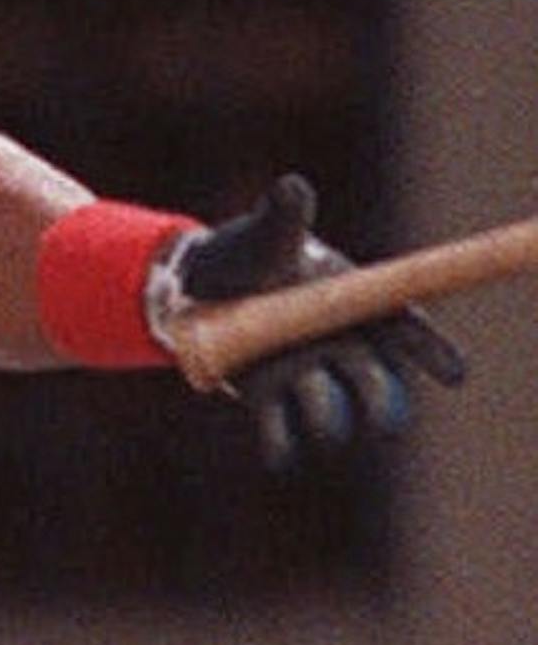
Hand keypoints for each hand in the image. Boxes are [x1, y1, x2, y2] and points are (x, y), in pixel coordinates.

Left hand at [164, 173, 466, 469]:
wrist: (190, 289)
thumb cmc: (241, 255)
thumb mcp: (263, 236)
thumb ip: (282, 218)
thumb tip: (293, 189)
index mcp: (351, 301)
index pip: (403, 327)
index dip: (431, 352)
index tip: (455, 376)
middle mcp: (336, 342)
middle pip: (376, 380)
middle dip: (380, 398)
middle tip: (381, 415)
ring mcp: (304, 372)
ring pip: (331, 409)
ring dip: (326, 416)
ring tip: (309, 401)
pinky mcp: (267, 396)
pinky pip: (282, 428)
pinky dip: (281, 443)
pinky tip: (279, 455)